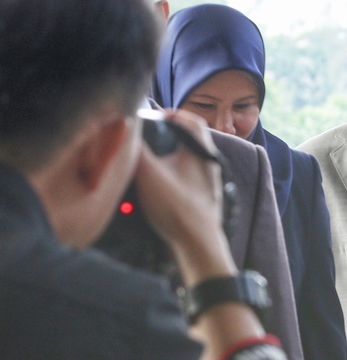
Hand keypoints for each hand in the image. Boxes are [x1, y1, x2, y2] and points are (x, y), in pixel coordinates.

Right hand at [132, 109, 232, 284]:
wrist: (198, 245)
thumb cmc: (177, 208)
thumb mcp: (148, 173)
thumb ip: (135, 149)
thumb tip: (123, 128)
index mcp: (200, 152)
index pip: (191, 121)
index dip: (172, 114)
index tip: (155, 117)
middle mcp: (209, 165)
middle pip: (188, 140)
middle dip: (167, 135)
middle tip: (148, 137)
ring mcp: (208, 183)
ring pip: (187, 160)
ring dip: (168, 156)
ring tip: (148, 160)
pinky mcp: (203, 198)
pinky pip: (187, 177)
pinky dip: (172, 174)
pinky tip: (157, 184)